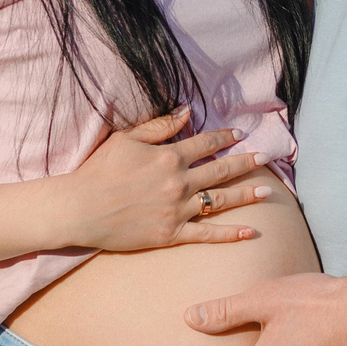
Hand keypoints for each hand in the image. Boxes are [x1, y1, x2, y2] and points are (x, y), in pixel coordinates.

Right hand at [62, 108, 270, 252]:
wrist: (80, 208)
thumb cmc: (99, 170)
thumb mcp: (127, 139)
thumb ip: (159, 126)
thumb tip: (188, 111)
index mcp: (168, 157)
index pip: (205, 143)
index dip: (224, 137)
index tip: (239, 134)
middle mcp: (178, 182)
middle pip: (220, 170)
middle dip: (245, 162)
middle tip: (265, 157)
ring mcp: (177, 210)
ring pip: (220, 201)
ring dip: (246, 194)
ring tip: (266, 191)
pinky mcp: (171, 234)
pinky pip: (206, 234)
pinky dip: (230, 233)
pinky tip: (250, 231)